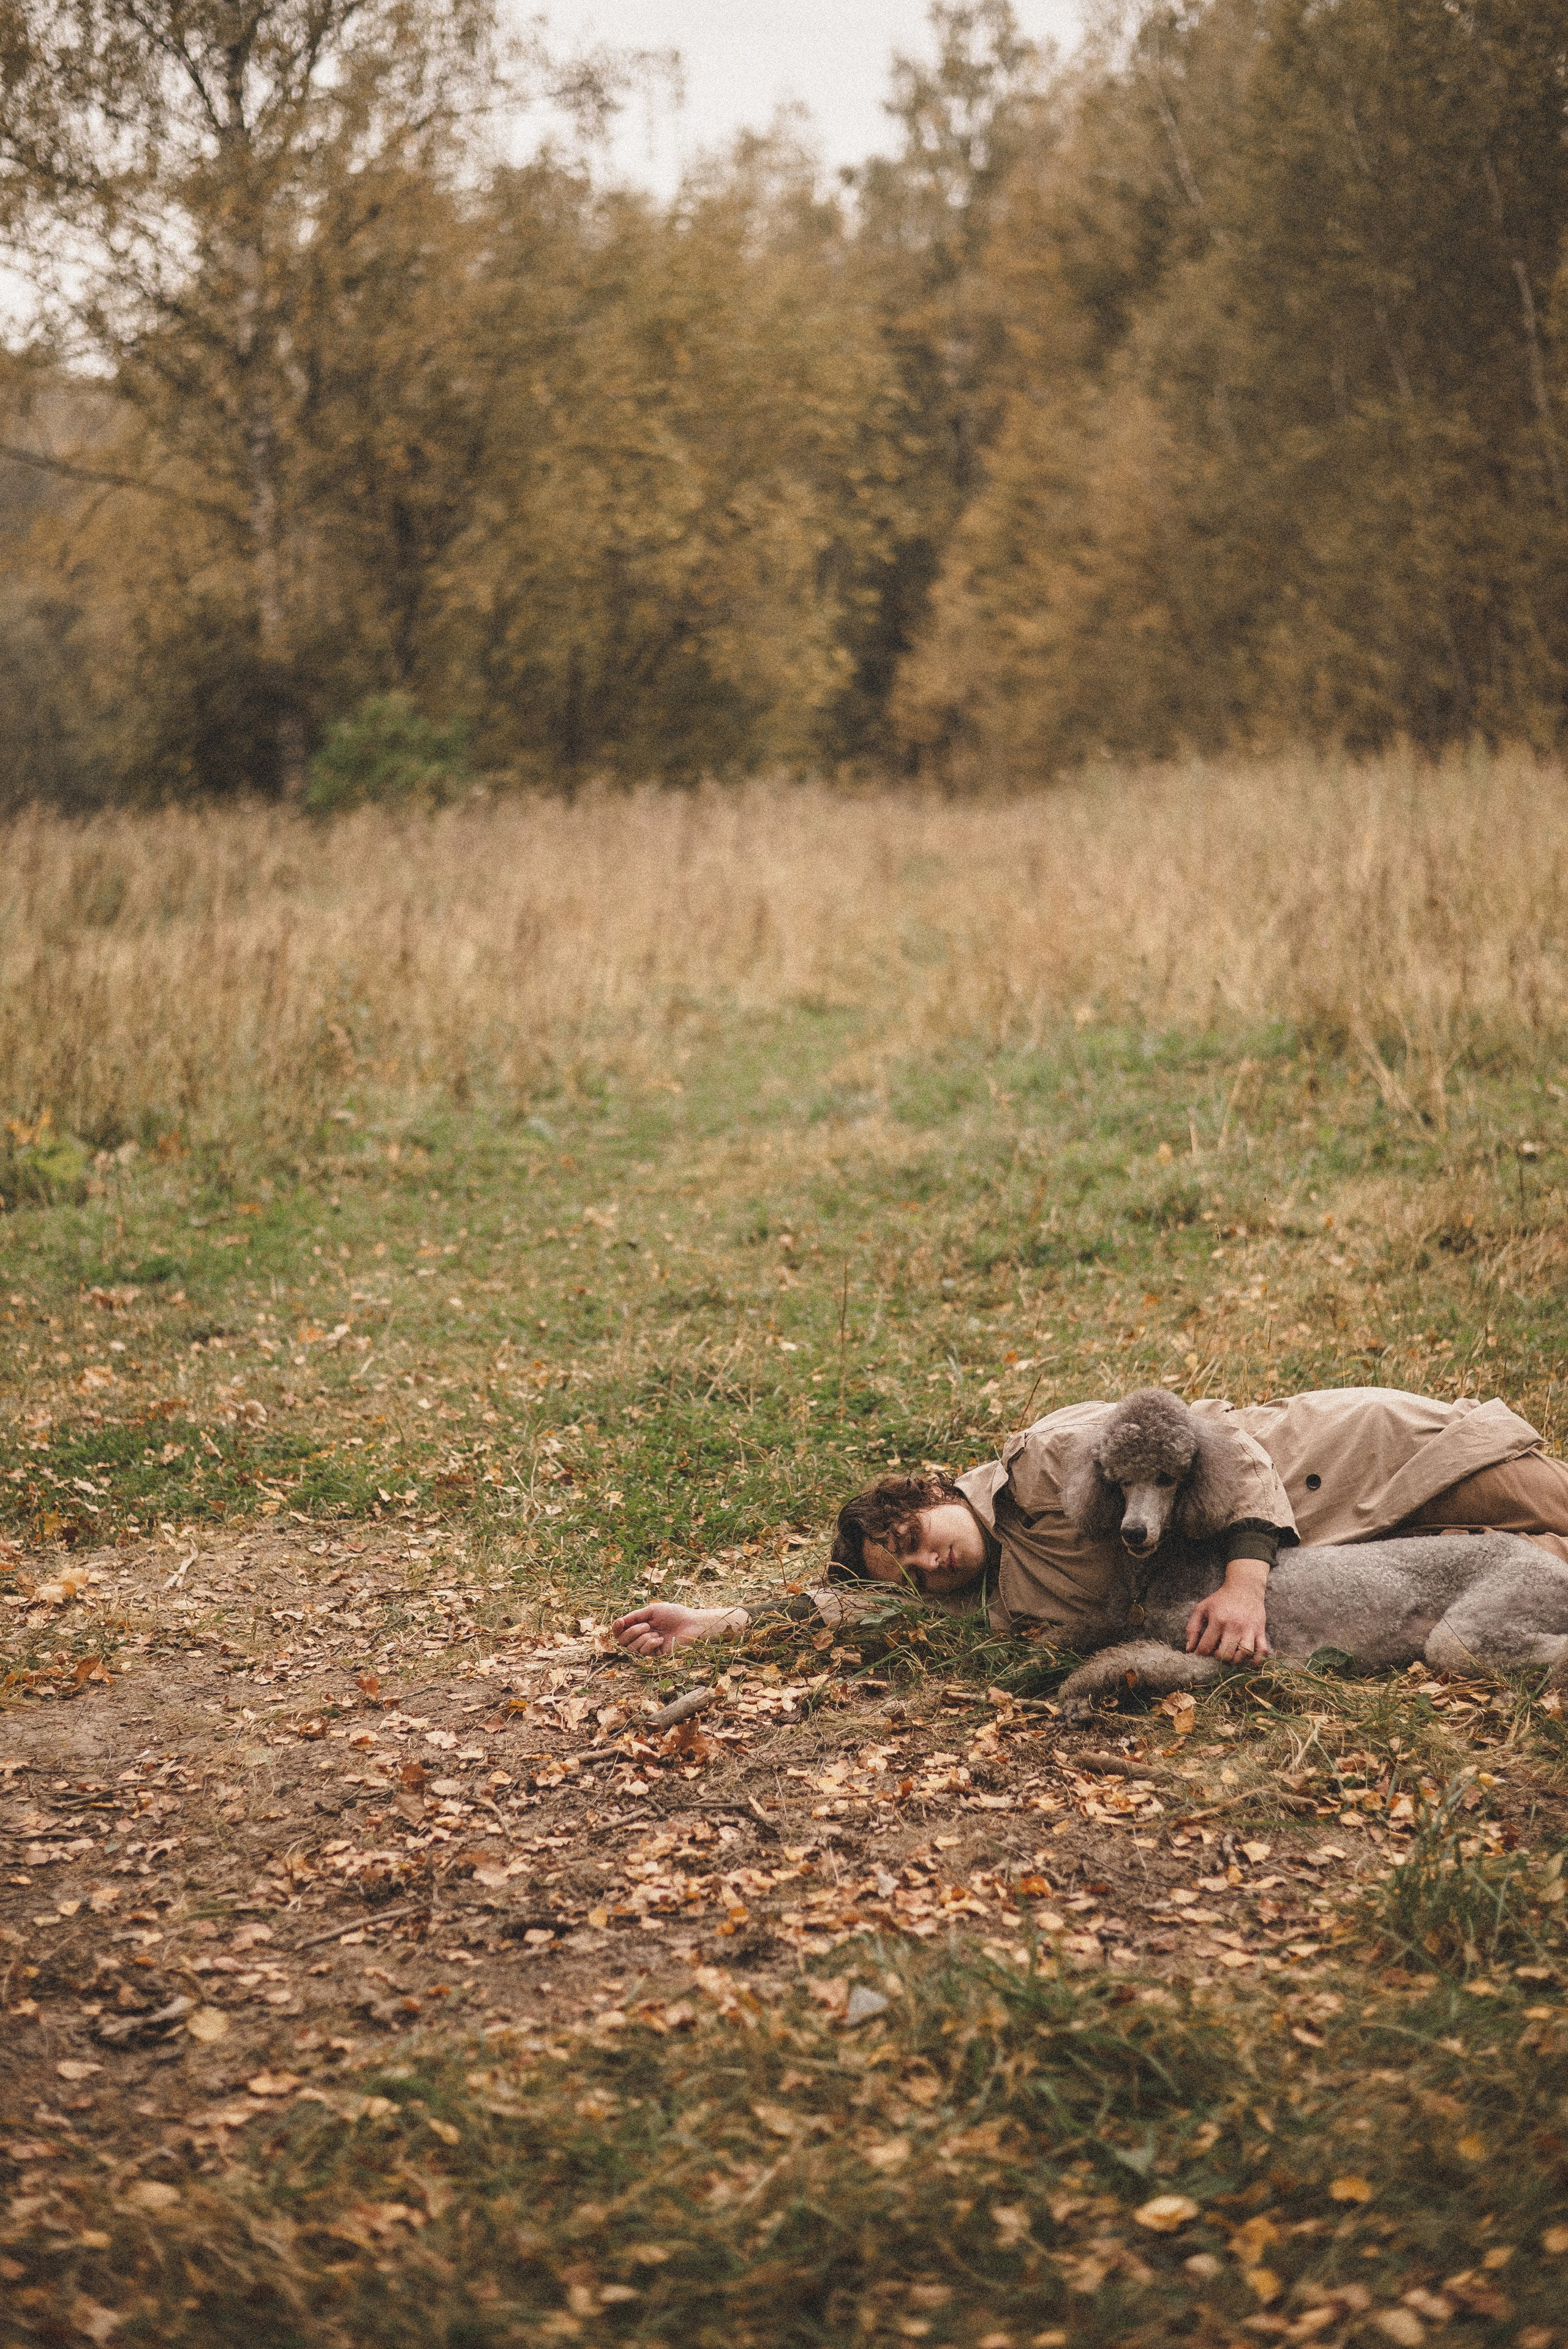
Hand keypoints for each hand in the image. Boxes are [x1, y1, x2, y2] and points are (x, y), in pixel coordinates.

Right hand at [612, 1603, 742, 1656]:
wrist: (691, 1624)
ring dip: (642, 1638)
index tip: (620, 1622)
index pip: (620, 1630)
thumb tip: (619, 1622)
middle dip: (632, 1632)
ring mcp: (648, 1646)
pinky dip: (650, 1644)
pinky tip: (660, 1640)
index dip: (616, 1628)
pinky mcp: (655, 1655)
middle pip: (622, 1640)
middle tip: (646, 1625)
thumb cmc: (674, 1614)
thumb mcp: (652, 1610)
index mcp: (639, 1624)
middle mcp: (641, 1636)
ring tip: (655, 1632)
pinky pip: (644, 1652)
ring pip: (632, 1647)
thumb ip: (635, 1616)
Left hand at [1184, 1562, 1270, 1659]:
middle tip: (1216, 1652)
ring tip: (1231, 1654)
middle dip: (1217, 1658)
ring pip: (1243, 1655)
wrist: (1244, 1587)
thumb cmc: (1221, 1599)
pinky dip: (1256, 1660)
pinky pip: (1262, 1652)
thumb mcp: (1202, 1608)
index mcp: (1218, 1620)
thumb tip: (1189, 1648)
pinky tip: (1247, 1658)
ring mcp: (1249, 1630)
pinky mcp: (1260, 1632)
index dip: (1200, 1654)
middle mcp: (1234, 1627)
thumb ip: (1192, 1627)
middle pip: (1224, 1655)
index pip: (1206, 1647)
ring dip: (1235, 1660)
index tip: (1201, 1653)